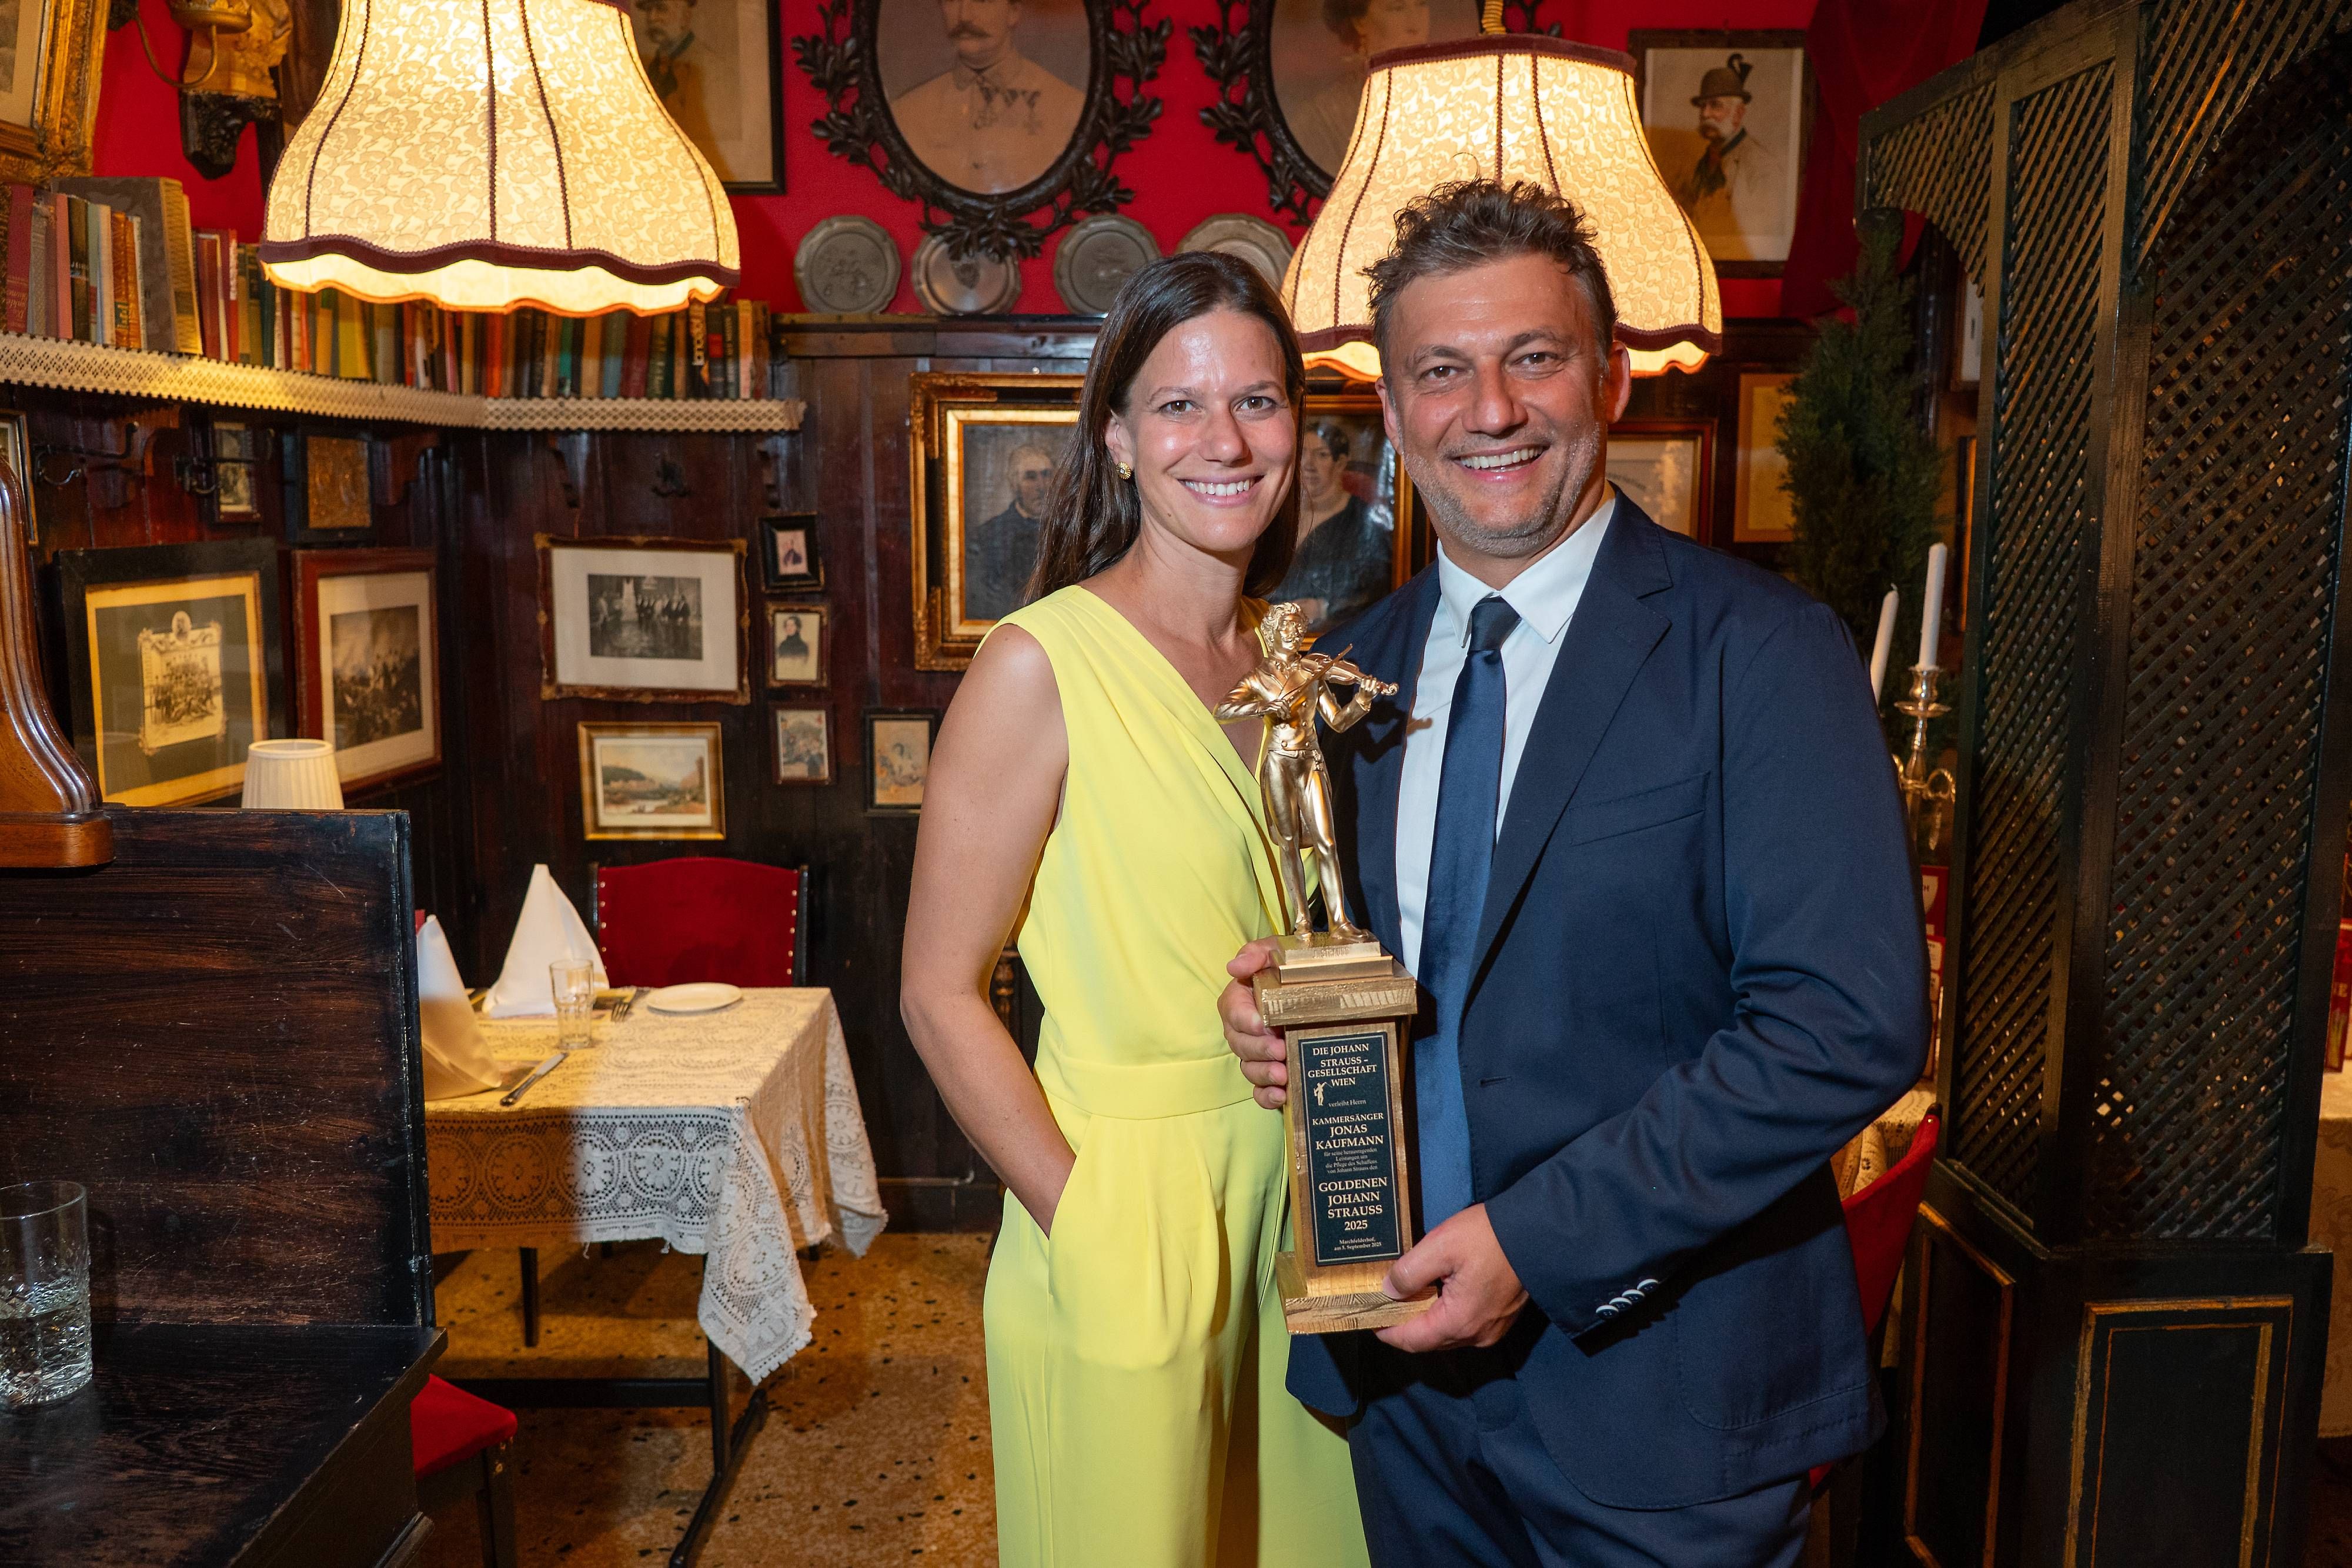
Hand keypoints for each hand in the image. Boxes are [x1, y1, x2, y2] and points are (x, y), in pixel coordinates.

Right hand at [1220, 937, 1287, 1108]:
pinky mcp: (1273, 1073)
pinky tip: (1282, 1096)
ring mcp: (1259, 1053)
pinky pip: (1261, 1091)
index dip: (1244, 1019)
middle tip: (1279, 1049)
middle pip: (1240, 1043)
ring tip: (1283, 1075)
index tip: (1261, 1024)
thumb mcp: (1278, 951)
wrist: (1325, 984)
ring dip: (1263, 1074)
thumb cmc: (1296, 967)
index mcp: (1242, 999)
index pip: (1232, 1010)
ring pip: (1249, 1068)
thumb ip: (1257, 953)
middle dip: (1258, 1049)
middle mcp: (1246, 1029)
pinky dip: (1267, 1096)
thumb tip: (1234, 966)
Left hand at [1375, 1205, 1527, 1351]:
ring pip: (1447, 1333)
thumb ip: (1409, 1272)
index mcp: (1459, 1322)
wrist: (1537, 1232)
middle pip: (1428, 1340)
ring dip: (1425, 1318)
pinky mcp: (1501, 1318)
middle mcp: (1477, 1335)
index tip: (1369, 1316)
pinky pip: (1464, 1324)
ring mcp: (1492, 1329)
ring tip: (1406, 1294)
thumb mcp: (1440, 1246)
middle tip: (1383, 1301)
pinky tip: (1436, 1291)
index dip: (1386, 1331)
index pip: (1411, 1340)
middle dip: (1404, 1324)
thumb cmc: (1489, 1237)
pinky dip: (1445, 1313)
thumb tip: (1388, 1291)